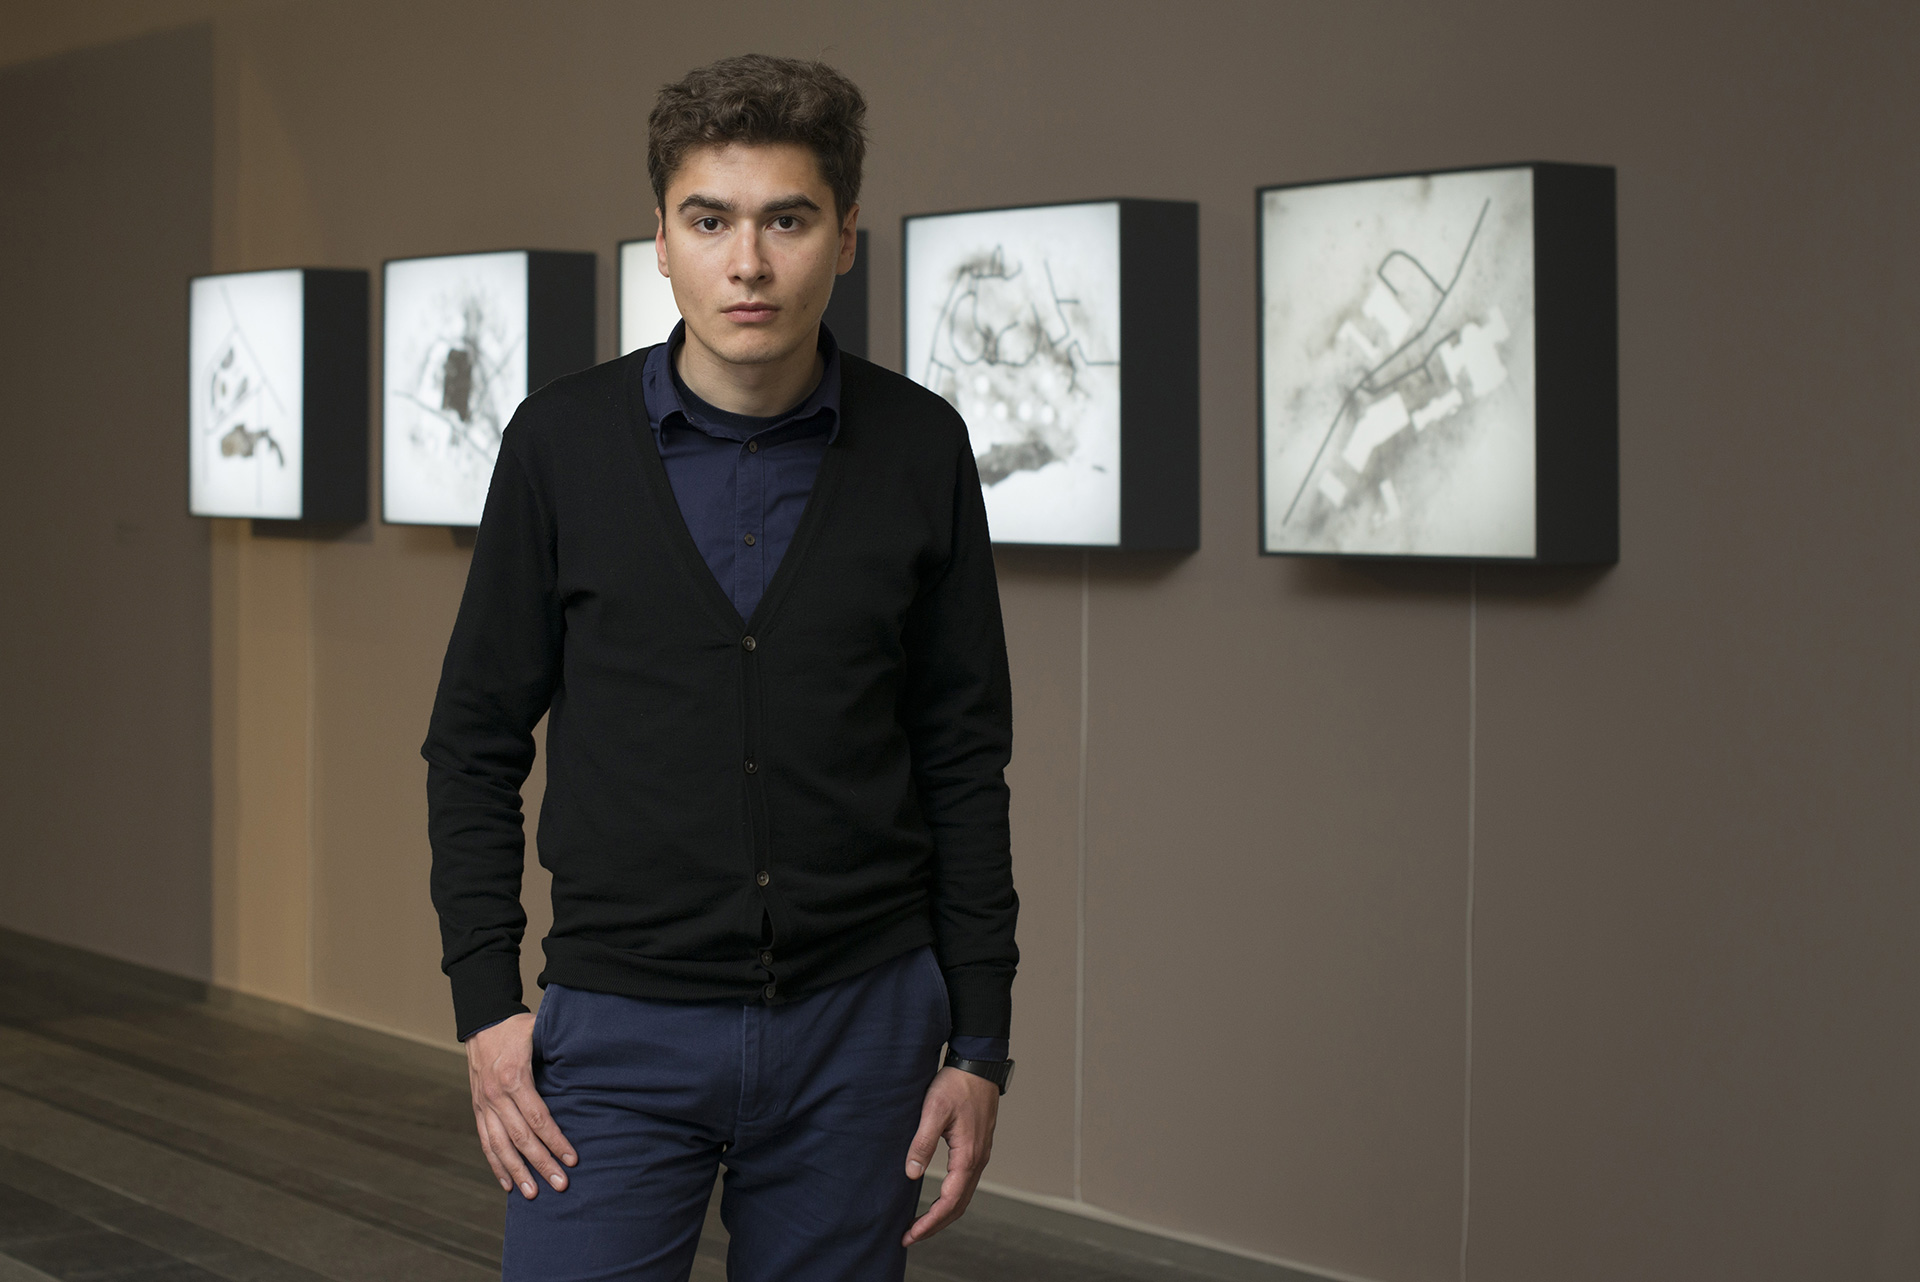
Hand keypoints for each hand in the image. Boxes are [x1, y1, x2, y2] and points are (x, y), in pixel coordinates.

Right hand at [466, 1012, 576, 1199]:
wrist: (482, 1022)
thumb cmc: (518, 1027)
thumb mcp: (540, 1031)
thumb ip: (560, 1048)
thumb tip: (591, 1059)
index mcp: (514, 1076)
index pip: (538, 1117)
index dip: (556, 1140)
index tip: (573, 1159)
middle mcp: (495, 1094)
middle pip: (521, 1137)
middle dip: (541, 1163)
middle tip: (560, 1185)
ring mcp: (483, 1104)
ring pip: (500, 1145)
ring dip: (517, 1171)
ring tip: (533, 1194)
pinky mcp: (478, 1109)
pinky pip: (486, 1141)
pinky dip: (496, 1164)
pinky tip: (508, 1183)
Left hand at [901, 1066, 999, 1244]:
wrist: (978, 1064)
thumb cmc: (956, 1084)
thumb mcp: (933, 1110)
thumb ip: (923, 1142)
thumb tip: (912, 1173)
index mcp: (967, 1155)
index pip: (949, 1201)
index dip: (930, 1222)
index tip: (911, 1234)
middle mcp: (978, 1159)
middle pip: (959, 1205)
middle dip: (935, 1225)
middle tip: (911, 1236)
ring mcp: (980, 1154)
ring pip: (964, 1196)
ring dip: (944, 1214)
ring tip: (922, 1224)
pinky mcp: (977, 1147)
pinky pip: (966, 1183)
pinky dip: (951, 1199)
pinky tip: (938, 1198)